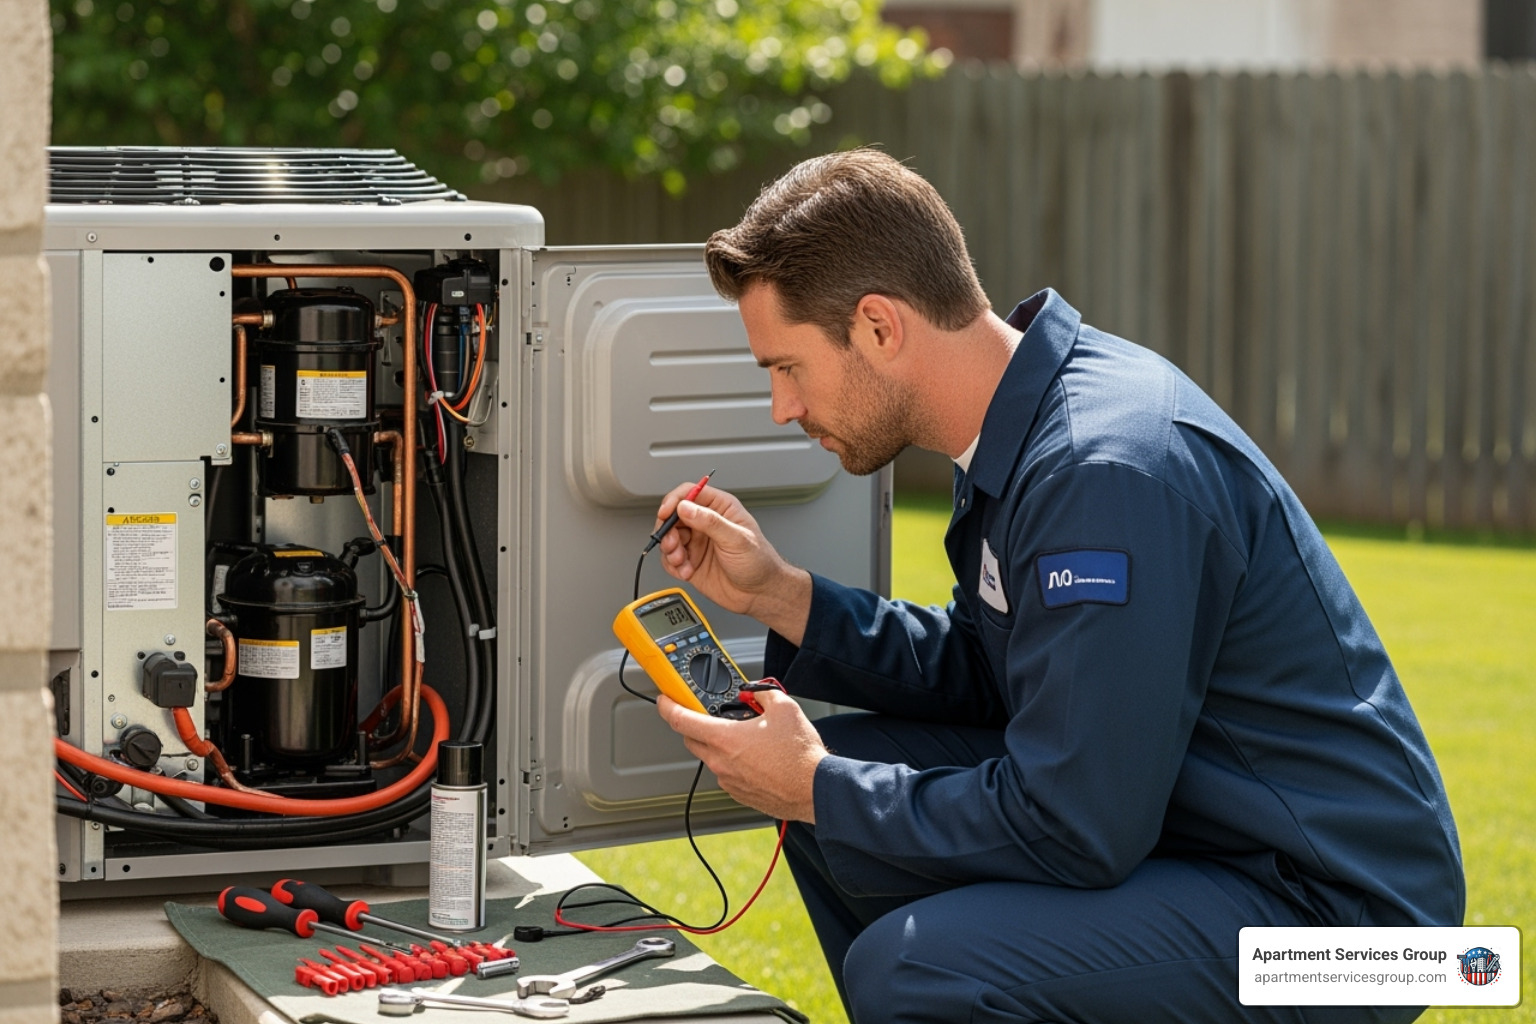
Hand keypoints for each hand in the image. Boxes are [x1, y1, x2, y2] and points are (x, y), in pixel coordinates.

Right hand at [653, 481, 811, 643]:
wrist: (760, 594)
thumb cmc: (759, 563)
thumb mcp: (737, 539)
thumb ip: (711, 522)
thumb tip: (686, 508)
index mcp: (720, 508)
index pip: (690, 493)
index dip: (674, 501)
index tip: (666, 513)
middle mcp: (706, 523)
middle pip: (673, 516)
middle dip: (668, 530)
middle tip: (673, 544)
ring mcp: (697, 542)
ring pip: (669, 538)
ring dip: (670, 550)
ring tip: (682, 561)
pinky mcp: (691, 561)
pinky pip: (670, 559)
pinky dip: (673, 566)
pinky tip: (686, 571)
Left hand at [656, 690, 825, 822]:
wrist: (815, 789)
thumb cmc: (800, 756)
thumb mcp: (785, 708)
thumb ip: (764, 694)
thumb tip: (757, 693)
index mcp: (725, 738)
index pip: (681, 720)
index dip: (668, 707)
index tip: (665, 700)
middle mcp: (721, 762)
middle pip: (692, 740)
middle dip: (697, 725)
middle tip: (712, 715)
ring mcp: (729, 781)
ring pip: (711, 758)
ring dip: (720, 745)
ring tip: (746, 737)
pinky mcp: (740, 794)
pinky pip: (727, 774)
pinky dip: (734, 763)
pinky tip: (757, 758)